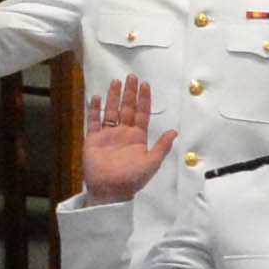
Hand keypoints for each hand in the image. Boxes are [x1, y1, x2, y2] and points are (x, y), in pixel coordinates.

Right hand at [72, 69, 165, 203]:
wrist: (111, 190)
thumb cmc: (133, 179)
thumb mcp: (152, 162)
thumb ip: (162, 146)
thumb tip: (175, 131)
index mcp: (137, 137)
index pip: (141, 113)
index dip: (144, 99)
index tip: (145, 85)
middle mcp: (123, 133)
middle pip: (127, 108)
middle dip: (130, 93)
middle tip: (131, 77)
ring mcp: (108, 135)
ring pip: (111, 111)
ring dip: (113, 97)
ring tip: (116, 82)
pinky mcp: (93, 139)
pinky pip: (94, 121)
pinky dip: (95, 110)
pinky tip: (96, 98)